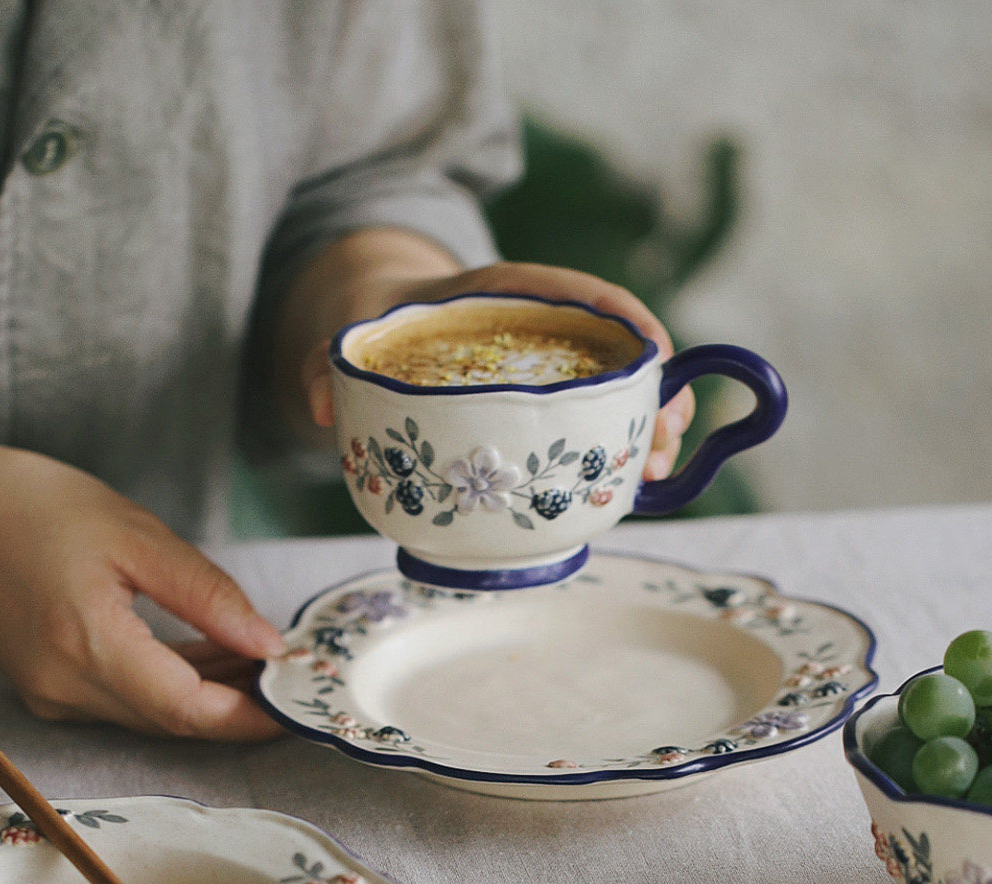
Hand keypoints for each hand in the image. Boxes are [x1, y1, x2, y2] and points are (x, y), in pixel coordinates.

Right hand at [0, 444, 285, 739]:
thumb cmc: (25, 507)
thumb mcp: (132, 534)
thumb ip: (206, 594)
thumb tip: (268, 645)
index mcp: (89, 646)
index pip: (189, 709)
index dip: (251, 715)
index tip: (296, 701)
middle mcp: (69, 688)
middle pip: (175, 719)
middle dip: (239, 704)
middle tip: (290, 672)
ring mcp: (55, 696)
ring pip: (154, 714)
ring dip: (210, 694)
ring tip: (259, 657)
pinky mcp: (50, 690)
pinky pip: (129, 701)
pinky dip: (173, 684)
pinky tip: (210, 653)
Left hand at [280, 236, 694, 480]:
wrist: (374, 331)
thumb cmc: (372, 326)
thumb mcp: (349, 334)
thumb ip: (328, 360)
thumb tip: (321, 403)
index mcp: (496, 291)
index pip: (566, 288)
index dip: (617, 313)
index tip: (654, 350)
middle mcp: (535, 326)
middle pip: (611, 343)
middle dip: (652, 382)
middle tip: (669, 430)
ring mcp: (545, 368)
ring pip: (613, 387)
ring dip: (648, 424)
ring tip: (663, 470)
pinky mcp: (542, 406)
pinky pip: (592, 420)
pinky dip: (619, 450)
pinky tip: (637, 486)